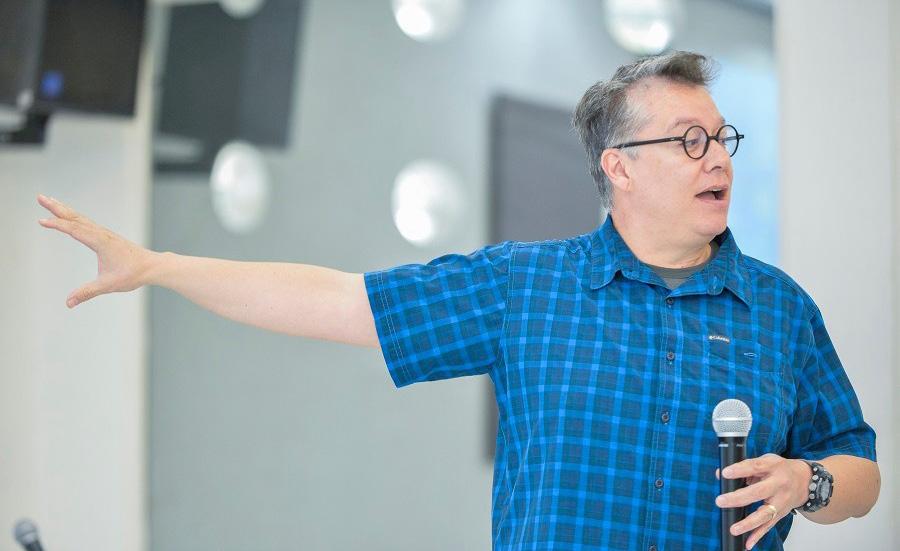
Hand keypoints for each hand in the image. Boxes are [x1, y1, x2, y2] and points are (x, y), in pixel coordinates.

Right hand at [37, 194, 156, 307]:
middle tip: (39, 197)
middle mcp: (101, 234)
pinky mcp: (107, 236)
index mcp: (100, 242)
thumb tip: (68, 303)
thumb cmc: (132, 274)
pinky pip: (86, 222)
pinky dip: (74, 217)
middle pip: (74, 217)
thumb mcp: (108, 285)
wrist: (152, 266)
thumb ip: (87, 292)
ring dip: (63, 209)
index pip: (74, 229)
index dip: (57, 225)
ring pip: (80, 218)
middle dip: (56, 207)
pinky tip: (70, 216)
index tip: (41, 220)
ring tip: (49, 201)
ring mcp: (104, 233)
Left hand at [715, 453, 809, 549]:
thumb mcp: (765, 461)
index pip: (755, 467)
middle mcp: (779, 485)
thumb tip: (720, 474)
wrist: (805, 481)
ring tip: (734, 529)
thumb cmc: (780, 469)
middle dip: (738, 498)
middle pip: (758, 492)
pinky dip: (758, 535)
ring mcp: (781, 501)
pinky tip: (748, 543)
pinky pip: (769, 526)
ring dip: (748, 523)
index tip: (725, 473)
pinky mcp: (781, 514)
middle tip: (720, 501)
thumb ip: (744, 466)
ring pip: (765, 514)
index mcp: (773, 467)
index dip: (740, 470)